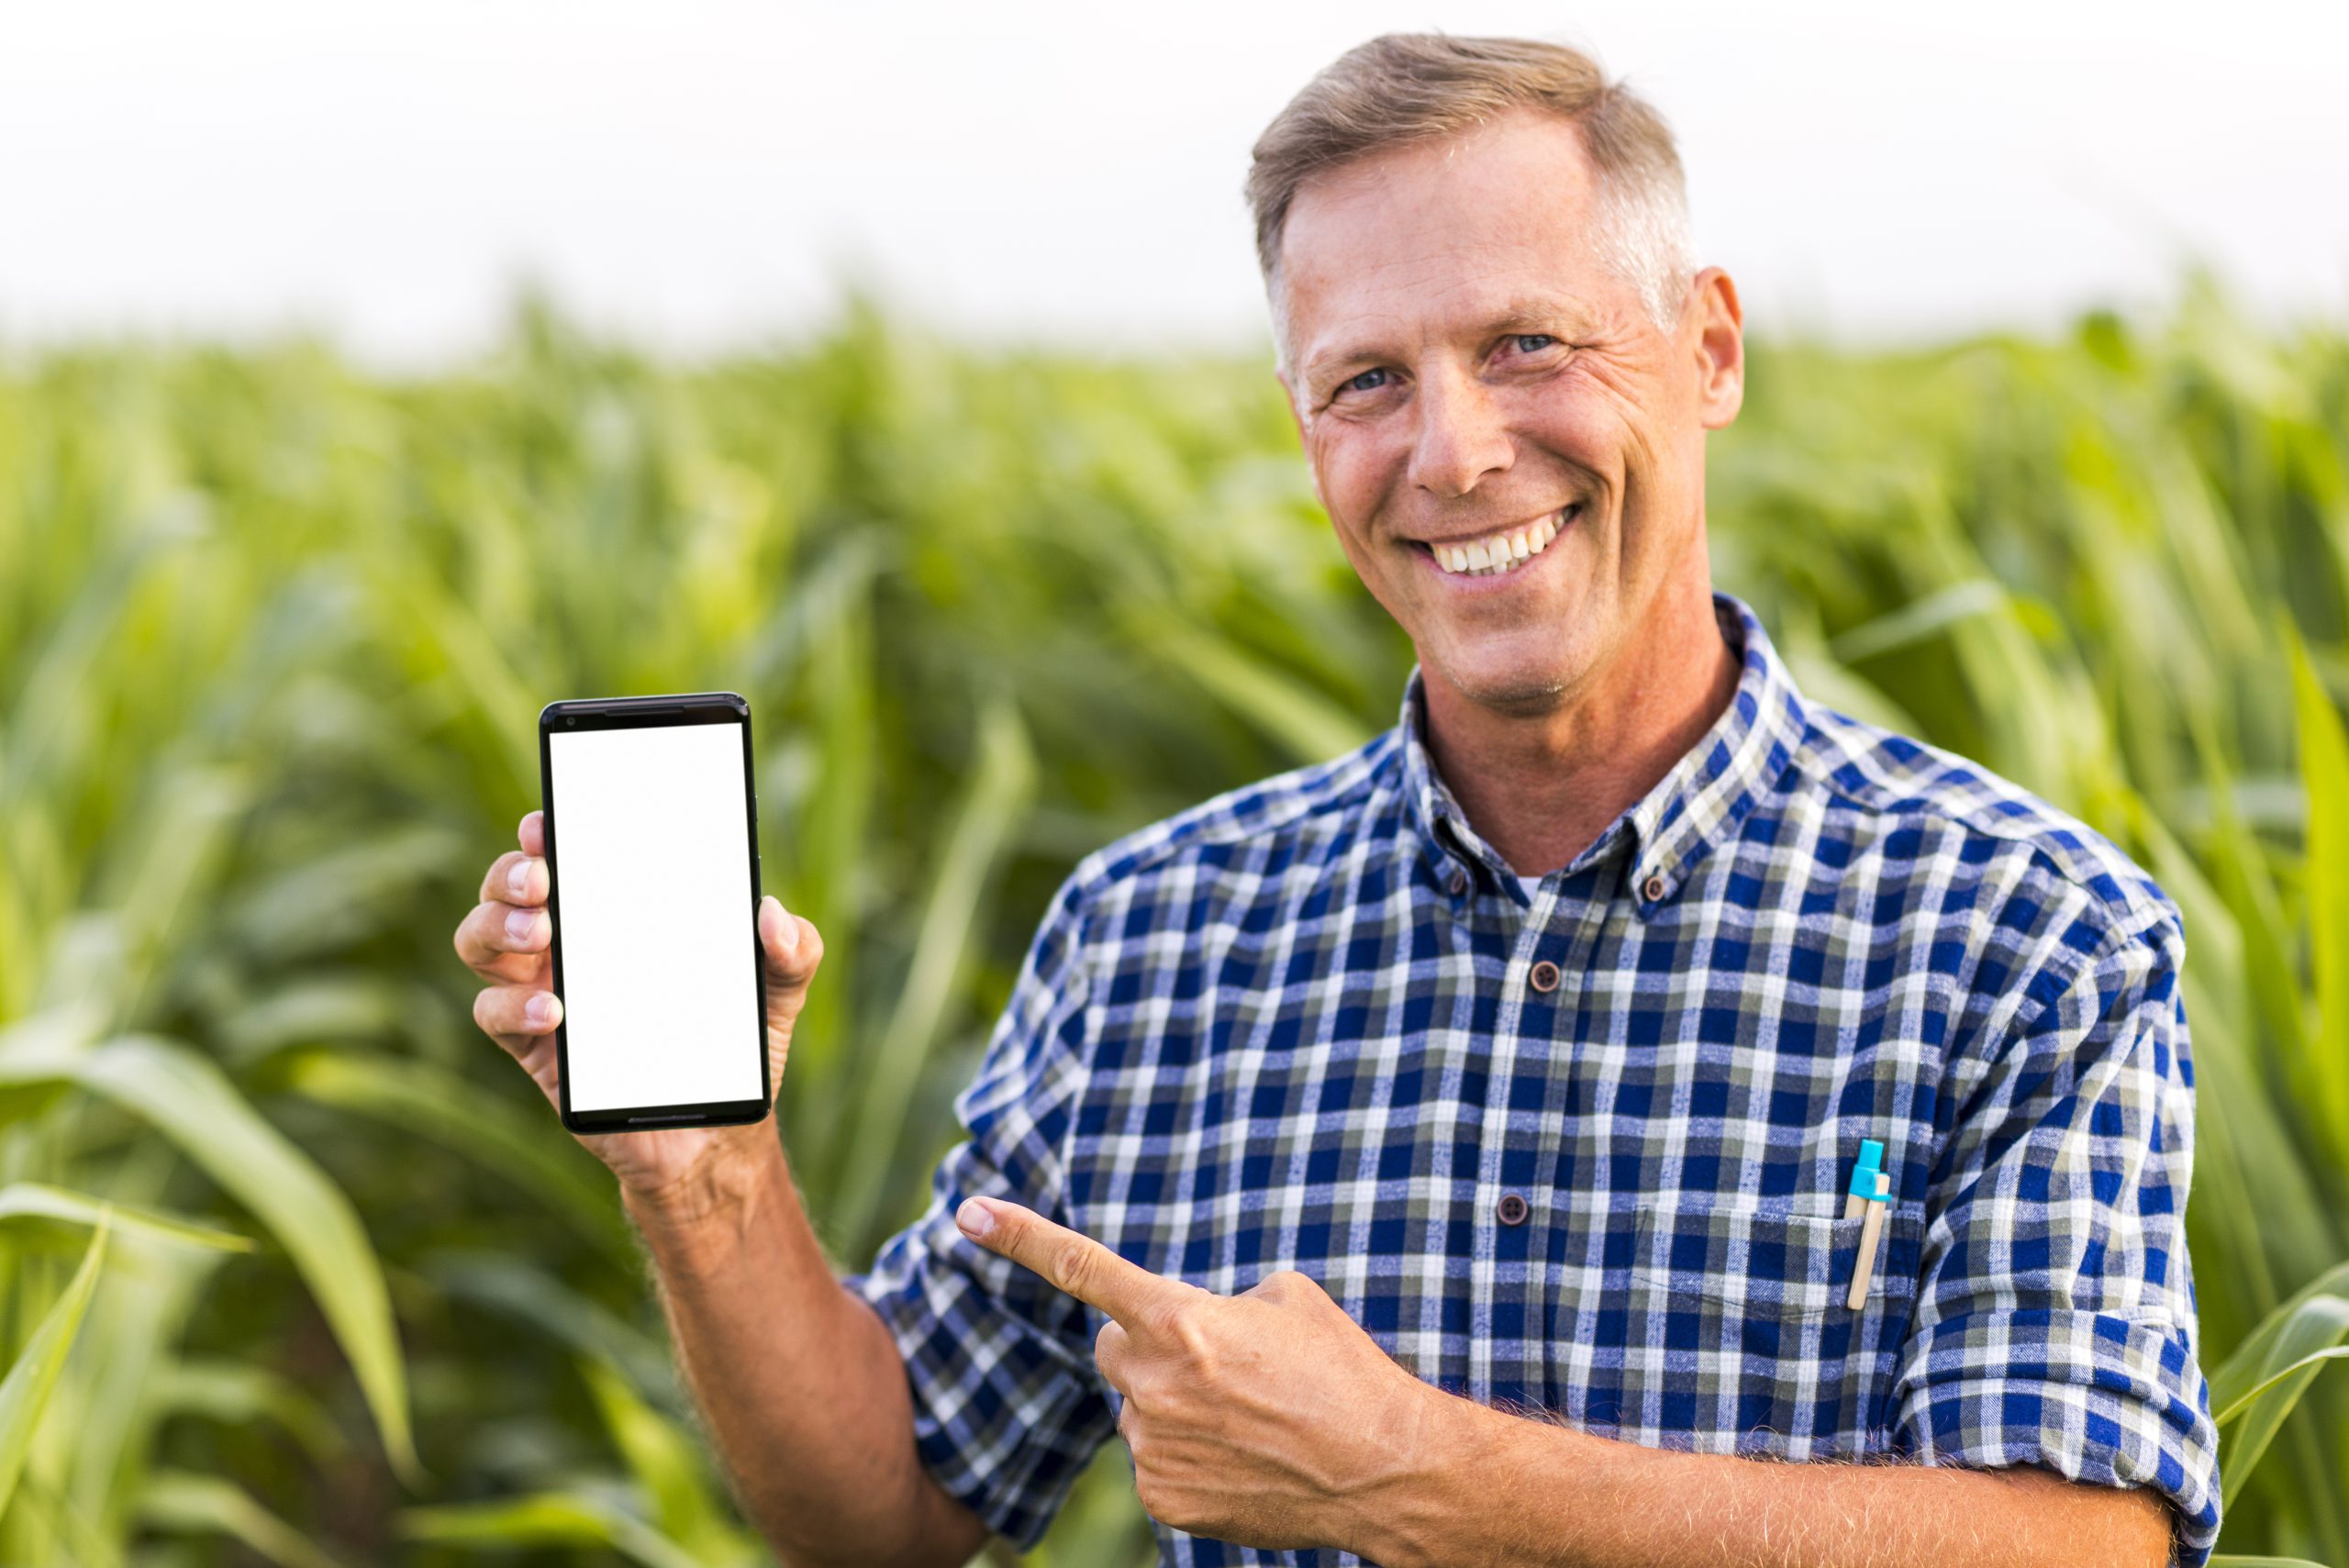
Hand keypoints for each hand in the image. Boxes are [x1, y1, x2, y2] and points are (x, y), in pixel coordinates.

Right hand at [453, 810, 823, 1204]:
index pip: (568, 856)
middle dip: (510, 873)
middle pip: (506, 890)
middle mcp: (569, 943)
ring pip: (480, 941)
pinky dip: (512, 1005)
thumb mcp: (778, 990)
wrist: (717, 1130)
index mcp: (617, 914)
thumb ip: (794, 949)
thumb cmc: (735, 1042)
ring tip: (539, 930)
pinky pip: (493, 1015)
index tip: (548, 822)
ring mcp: (543, 992)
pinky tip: (554, 1010)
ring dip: (496, 925)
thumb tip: (770, 914)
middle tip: (543, 880)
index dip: (546, 833)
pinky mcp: (535, 1048)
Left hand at [953, 1195, 1446, 1552]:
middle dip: (1149, 1349)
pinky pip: (1156, 1463)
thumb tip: (1194, 1323)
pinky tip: (1244, 1460)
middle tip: (1217, 1365)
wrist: (1383, 1468)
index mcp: (1179, 1319)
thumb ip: (1217, 1300)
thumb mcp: (1288, 1298)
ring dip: (1176, 1408)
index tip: (969, 1211)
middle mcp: (1152, 1382)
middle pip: (1113, 1348)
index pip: (1081, 1266)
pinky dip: (1191, 1458)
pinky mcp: (1165, 1498)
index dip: (1019, 1236)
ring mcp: (1154, 1446)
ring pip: (1138, 1411)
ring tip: (1251, 1420)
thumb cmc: (1343, 1371)